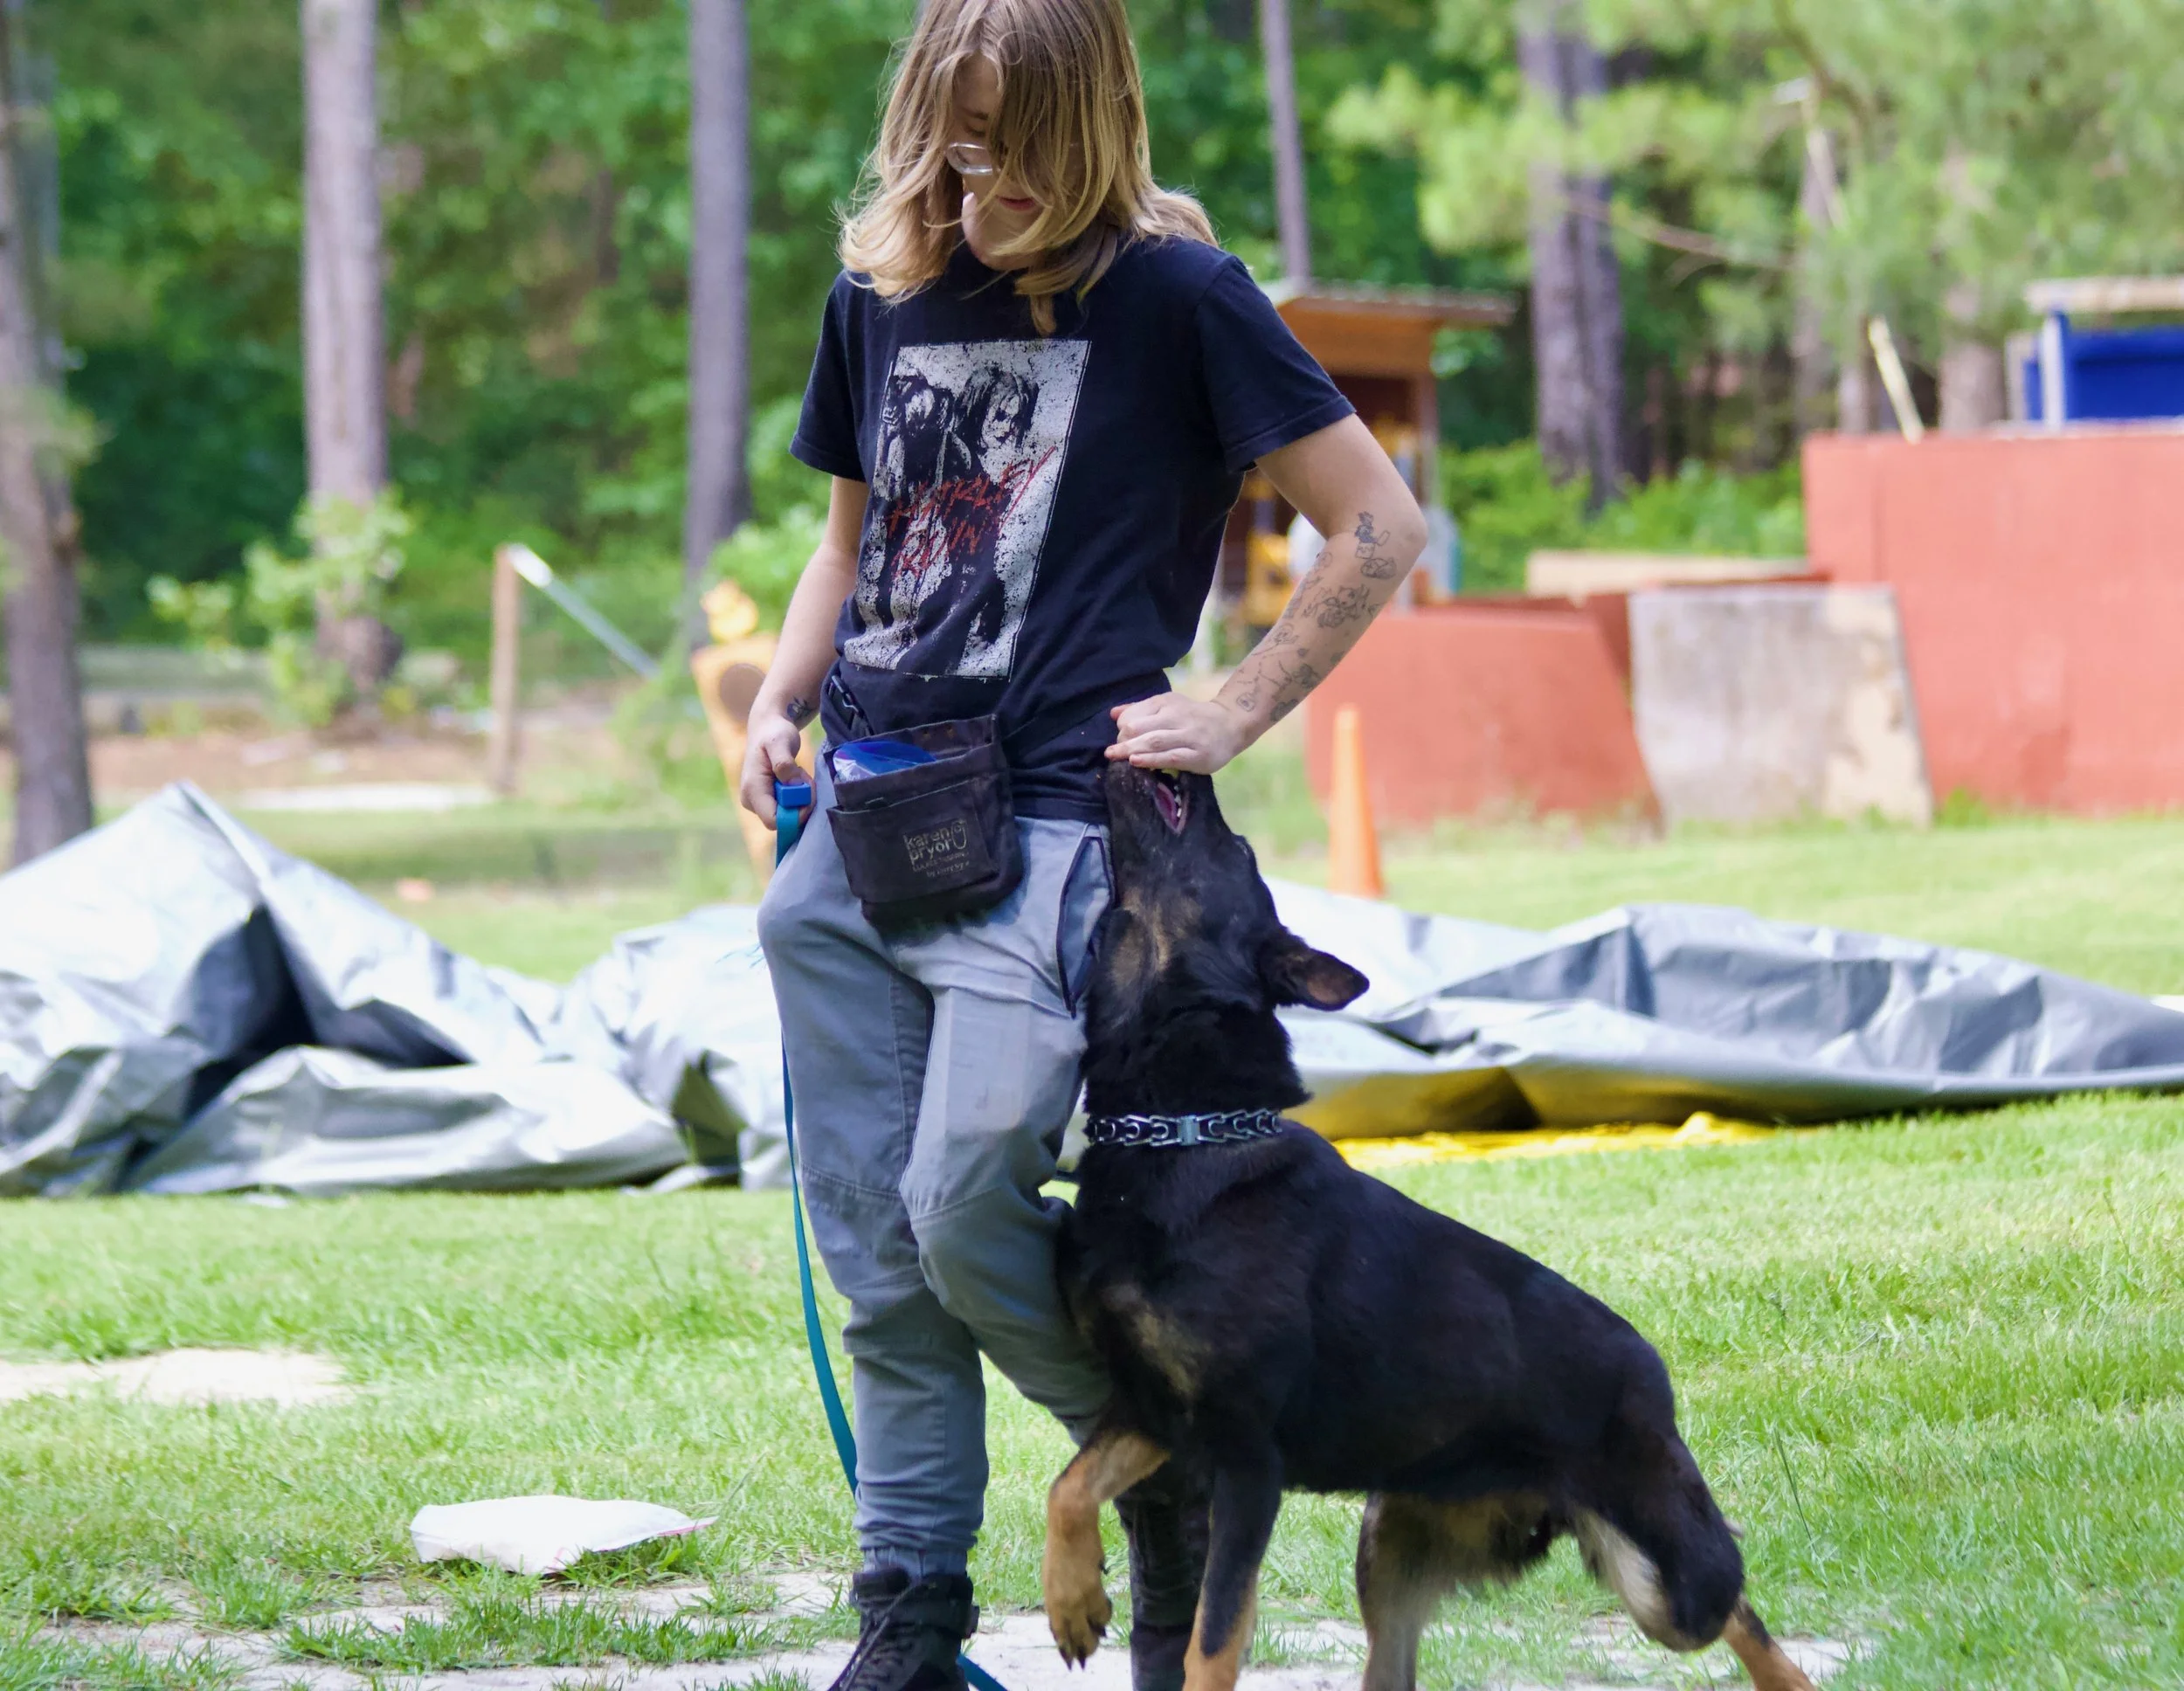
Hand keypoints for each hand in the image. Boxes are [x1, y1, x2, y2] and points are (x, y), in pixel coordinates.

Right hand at [739, 710, 806, 827]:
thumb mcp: (781, 742)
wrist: (767, 727)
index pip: (774, 821)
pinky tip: (795, 778)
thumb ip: (785, 763)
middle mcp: (751, 801)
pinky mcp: (767, 800)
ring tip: (798, 772)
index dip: (796, 814)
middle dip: (800, 802)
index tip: (808, 792)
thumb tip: (792, 785)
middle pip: (784, 819)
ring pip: (788, 813)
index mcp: (752, 790)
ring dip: (800, 796)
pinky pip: (788, 807)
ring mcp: (758, 802)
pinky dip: (797, 795)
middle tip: (804, 776)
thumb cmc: (774, 732)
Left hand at [1106, 692, 1253, 773]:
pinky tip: (1136, 762)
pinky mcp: (1198, 755)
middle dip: (1122, 740)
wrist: (1231, 725)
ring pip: (1153, 742)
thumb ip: (1141, 709)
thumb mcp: (1169, 705)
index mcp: (1168, 703)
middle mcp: (1178, 717)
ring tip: (1114, 756)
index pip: (1136, 713)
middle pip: (1140, 728)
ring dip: (1130, 750)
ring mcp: (1189, 737)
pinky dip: (1151, 760)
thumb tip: (1113, 714)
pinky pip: (1170, 758)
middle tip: (1113, 751)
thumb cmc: (1194, 717)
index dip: (1122, 726)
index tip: (1119, 737)